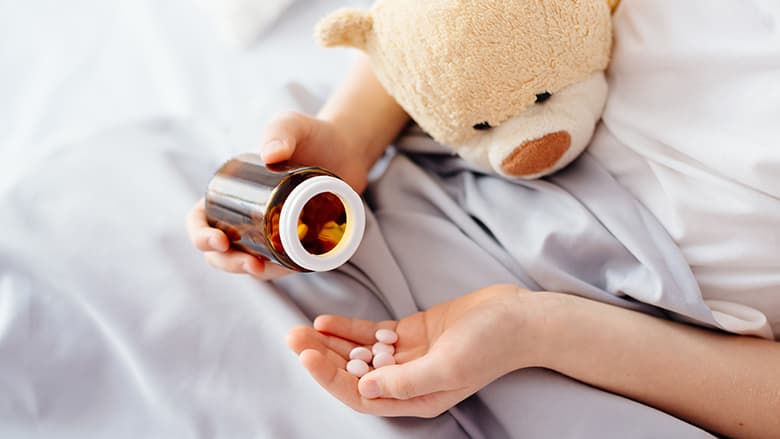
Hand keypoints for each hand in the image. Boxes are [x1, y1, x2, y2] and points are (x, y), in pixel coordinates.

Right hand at [186, 112, 371, 279]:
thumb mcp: (292, 126)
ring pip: (249, 261)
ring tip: (263, 269)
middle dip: (228, 262)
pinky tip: (287, 269)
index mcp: (231, 192)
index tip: (220, 240)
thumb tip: (270, 155)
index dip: (201, 235)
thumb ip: (281, 131)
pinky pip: (281, 263)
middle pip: (220, 251)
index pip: (200, 219)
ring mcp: (269, 231)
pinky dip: (280, 270)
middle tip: (250, 263)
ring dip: (252, 272)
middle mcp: (245, 215)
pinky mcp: (295, 242)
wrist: (348, 149)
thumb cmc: (312, 135)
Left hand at [286, 284, 547, 417]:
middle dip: (321, 358)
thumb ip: (406, 381)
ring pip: (357, 353)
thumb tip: (365, 388)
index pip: (360, 394)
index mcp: (414, 399)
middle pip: (352, 373)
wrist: (518, 319)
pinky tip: (326, 322)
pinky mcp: (410, 333)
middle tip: (293, 337)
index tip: (306, 355)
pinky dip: (349, 329)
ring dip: (329, 343)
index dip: (329, 378)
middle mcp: (406, 381)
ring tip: (301, 329)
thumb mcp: (449, 367)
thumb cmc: (490, 346)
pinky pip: (371, 334)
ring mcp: (406, 356)